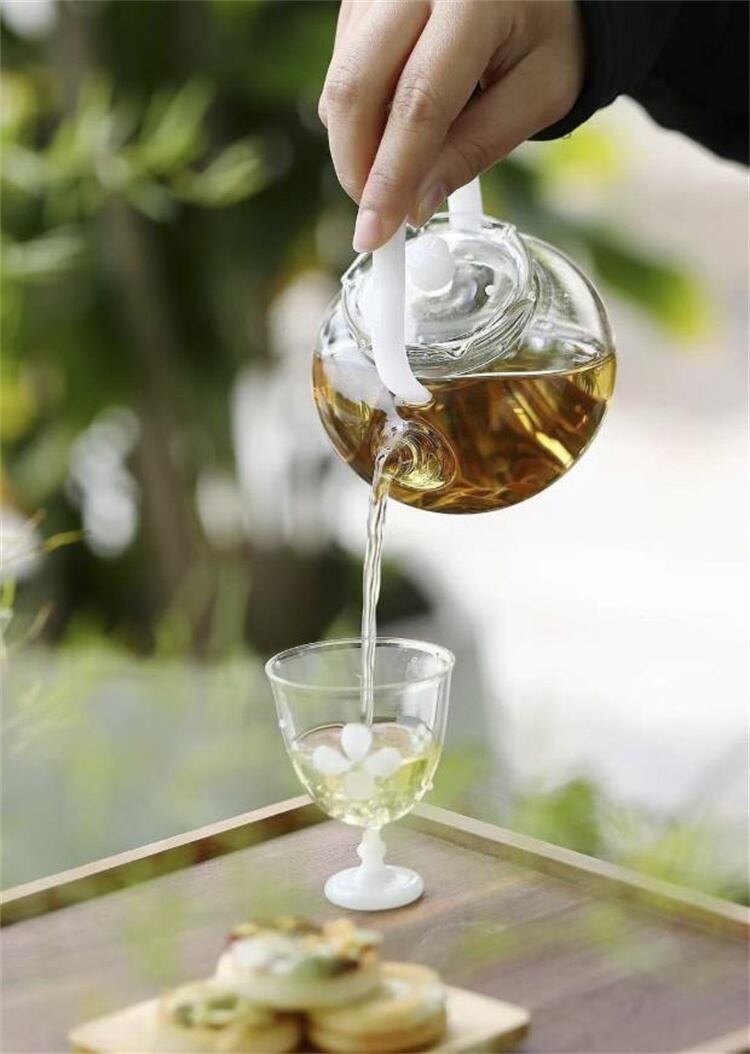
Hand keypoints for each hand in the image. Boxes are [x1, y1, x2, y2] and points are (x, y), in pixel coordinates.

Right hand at [319, 0, 584, 251]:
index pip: (418, 105)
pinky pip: (340, 68)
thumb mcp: (539, 95)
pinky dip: (359, 112)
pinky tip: (395, 120)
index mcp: (474, 3)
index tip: (375, 233)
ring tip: (401, 162)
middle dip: (357, 167)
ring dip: (357, 143)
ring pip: (340, 82)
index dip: (391, 178)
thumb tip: (415, 206)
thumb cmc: (550, 32)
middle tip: (375, 214)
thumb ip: (478, 149)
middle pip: (356, 88)